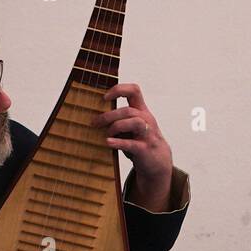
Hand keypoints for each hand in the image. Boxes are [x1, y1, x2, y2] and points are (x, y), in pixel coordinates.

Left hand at [92, 81, 173, 210]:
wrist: (157, 161)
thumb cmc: (139, 140)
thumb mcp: (130, 126)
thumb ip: (118, 118)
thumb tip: (93, 115)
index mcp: (141, 110)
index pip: (134, 91)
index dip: (119, 90)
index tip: (104, 97)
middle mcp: (146, 119)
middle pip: (128, 110)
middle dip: (109, 116)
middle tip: (94, 123)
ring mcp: (148, 134)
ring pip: (134, 122)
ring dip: (116, 126)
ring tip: (106, 134)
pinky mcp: (145, 149)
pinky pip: (132, 144)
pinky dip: (119, 142)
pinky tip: (108, 142)